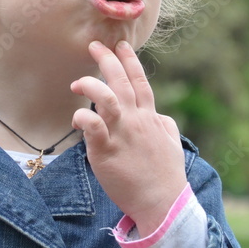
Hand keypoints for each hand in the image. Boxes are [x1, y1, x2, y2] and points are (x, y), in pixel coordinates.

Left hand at [71, 40, 186, 236]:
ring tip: (77, 82)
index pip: (140, 81)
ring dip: (91, 84)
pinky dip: (83, 116)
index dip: (130, 60)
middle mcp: (136, 121)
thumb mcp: (172, 143)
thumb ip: (163, 124)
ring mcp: (121, 134)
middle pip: (121, 81)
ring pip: (107, 98)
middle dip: (107, 60)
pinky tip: (76, 117)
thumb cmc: (166, 176)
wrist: (163, 203)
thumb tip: (156, 114)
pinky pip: (93, 126)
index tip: (120, 44)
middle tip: (94, 46)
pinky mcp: (106, 151)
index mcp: (150, 118)